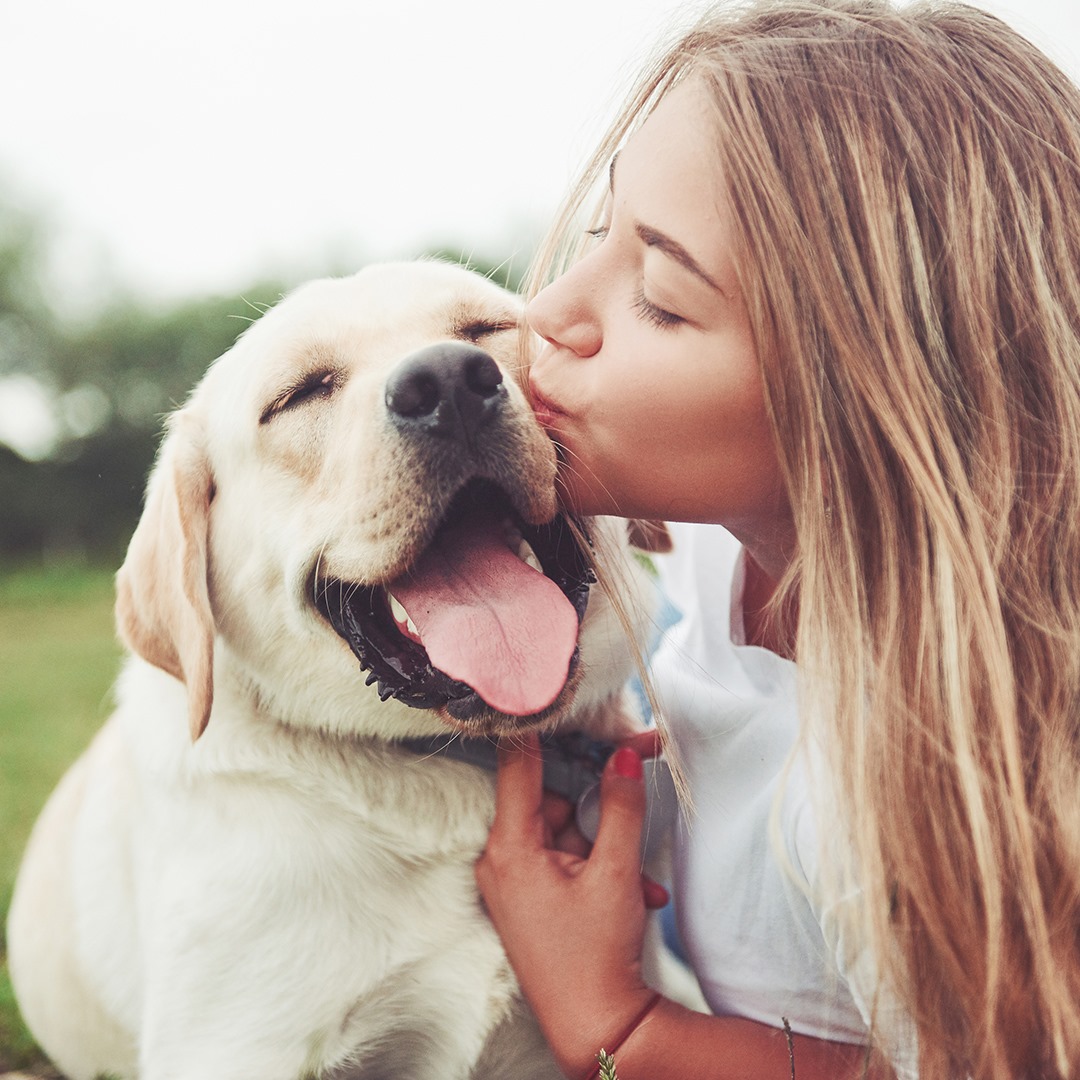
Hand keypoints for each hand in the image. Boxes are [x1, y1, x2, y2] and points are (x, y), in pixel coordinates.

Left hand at [475, 732, 666, 1078]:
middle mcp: (502, 860)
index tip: (551, 694)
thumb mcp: (615, 872)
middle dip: (596, 806)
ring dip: (606, 846)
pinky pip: (564, 862)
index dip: (539, 728)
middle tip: (636, 783)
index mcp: (510, 848)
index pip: (517, 765)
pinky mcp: (530, 899)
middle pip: (550, 800)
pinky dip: (598, 869)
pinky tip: (635, 893)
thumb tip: (624, 755)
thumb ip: (618, 806)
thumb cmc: (596, 955)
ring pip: (564, 833)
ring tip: (639, 880)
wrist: (598, 1030)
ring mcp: (514, 882)